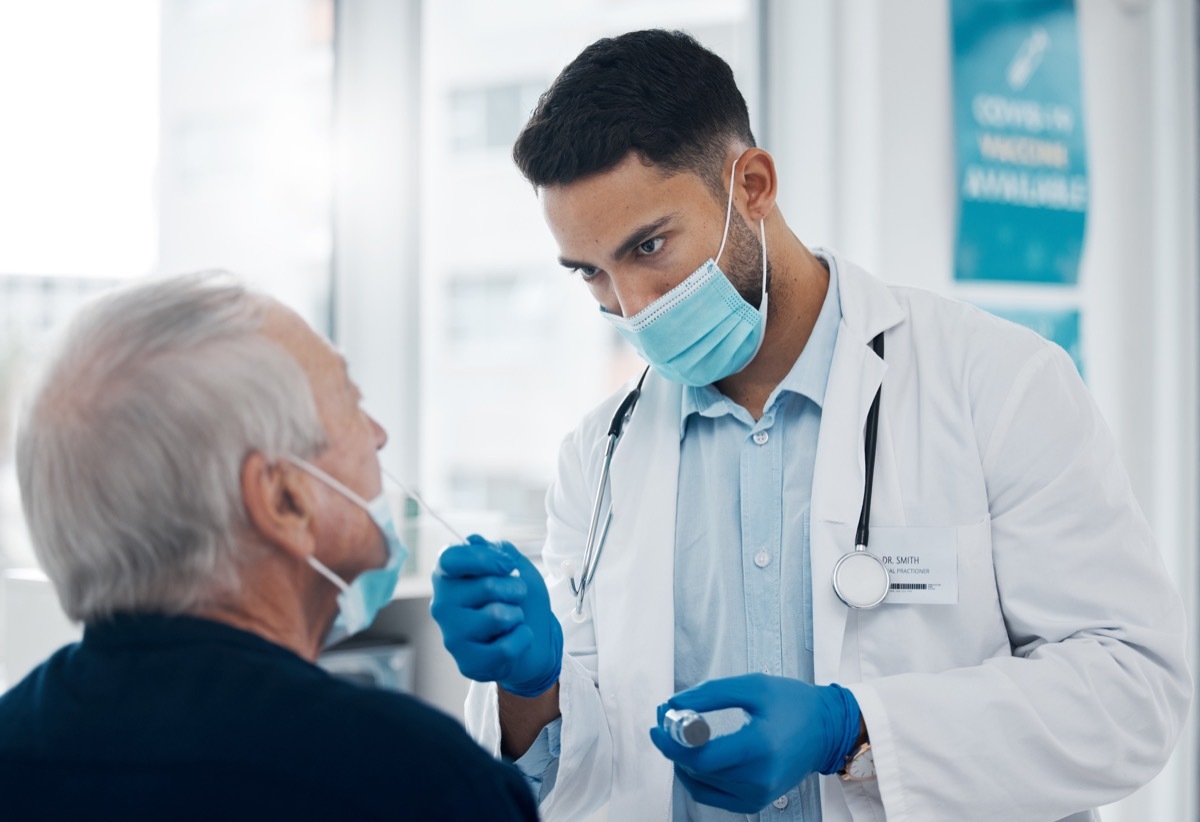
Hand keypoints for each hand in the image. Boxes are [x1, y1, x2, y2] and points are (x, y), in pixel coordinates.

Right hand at [430, 534, 562, 696]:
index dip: (485, 558)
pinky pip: (505, 647)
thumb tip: (473, 541)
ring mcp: (452, 635)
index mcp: (448, 576)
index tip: (508, 565)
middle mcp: (442, 605)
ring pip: (496, 617)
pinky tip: (515, 639)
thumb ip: (498, 550)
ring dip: (517, 615)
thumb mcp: (516, 566)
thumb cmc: (520, 600)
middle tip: (517, 595)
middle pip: (486, 586)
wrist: (535, 641)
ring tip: (513, 619)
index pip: (450, 558)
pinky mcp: (467, 662)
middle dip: (515, 588)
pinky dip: (522, 639)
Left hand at [648, 674, 860, 813]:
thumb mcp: (752, 686)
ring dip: (683, 759)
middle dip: (673, 745)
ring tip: (680, 734)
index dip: (671, 742)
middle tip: (667, 720)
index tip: (658, 724)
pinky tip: (695, 755)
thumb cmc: (793, 704)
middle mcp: (759, 778)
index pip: (701, 757)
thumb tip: (674, 704)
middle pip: (697, 770)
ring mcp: (757, 795)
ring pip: (700, 783)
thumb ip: (710, 694)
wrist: (827, 730)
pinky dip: (696, 776)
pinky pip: (710, 795)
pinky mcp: (755, 802)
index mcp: (759, 748)